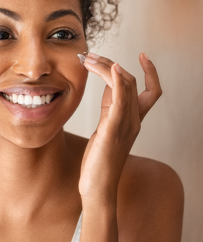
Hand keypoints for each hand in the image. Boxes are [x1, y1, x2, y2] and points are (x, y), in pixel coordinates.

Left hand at [78, 52, 161, 206]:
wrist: (97, 186)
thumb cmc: (100, 158)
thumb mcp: (106, 127)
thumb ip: (110, 108)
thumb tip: (108, 87)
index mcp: (133, 120)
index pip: (151, 91)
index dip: (150, 72)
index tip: (142, 54)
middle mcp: (134, 120)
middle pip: (131, 81)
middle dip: (111, 64)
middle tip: (91, 56)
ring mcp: (125, 125)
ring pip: (125, 86)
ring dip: (108, 67)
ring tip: (89, 58)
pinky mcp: (112, 130)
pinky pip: (120, 101)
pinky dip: (117, 82)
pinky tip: (112, 68)